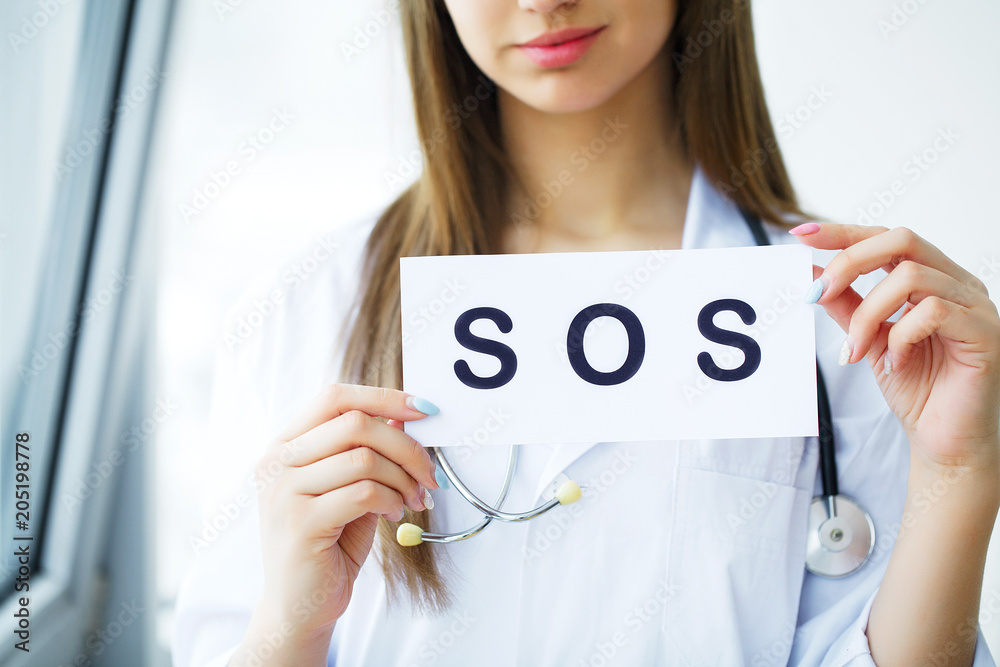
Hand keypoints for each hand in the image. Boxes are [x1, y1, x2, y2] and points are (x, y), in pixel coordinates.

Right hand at [241, 384, 438, 660]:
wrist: (300, 605)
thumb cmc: (328, 543)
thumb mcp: (350, 487)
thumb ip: (367, 451)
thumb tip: (404, 416)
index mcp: (284, 445)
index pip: (334, 397)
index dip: (383, 397)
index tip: (424, 409)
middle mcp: (276, 462)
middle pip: (355, 424)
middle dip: (405, 445)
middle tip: (429, 472)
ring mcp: (283, 491)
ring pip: (364, 459)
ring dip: (403, 478)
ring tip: (413, 499)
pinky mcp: (300, 523)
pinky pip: (363, 493)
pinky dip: (391, 500)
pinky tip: (395, 514)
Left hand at [792, 223, 999, 472]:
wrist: (945, 440)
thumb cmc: (916, 388)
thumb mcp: (868, 338)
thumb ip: (845, 304)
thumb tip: (811, 274)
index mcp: (932, 278)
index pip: (887, 238)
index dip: (844, 232)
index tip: (801, 235)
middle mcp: (958, 283)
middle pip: (902, 239)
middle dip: (850, 261)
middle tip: (818, 293)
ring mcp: (976, 304)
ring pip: (911, 277)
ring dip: (869, 314)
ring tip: (856, 350)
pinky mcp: (985, 331)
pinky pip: (934, 312)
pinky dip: (901, 336)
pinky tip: (894, 362)